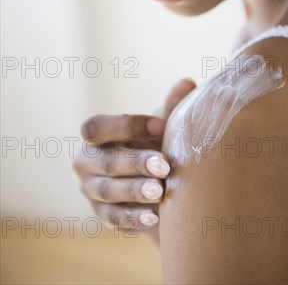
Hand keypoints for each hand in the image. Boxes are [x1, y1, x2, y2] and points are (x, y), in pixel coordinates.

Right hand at [72, 78, 195, 233]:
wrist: (156, 181)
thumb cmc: (154, 143)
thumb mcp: (162, 125)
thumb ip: (171, 105)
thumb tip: (186, 83)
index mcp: (96, 135)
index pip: (95, 127)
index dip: (125, 126)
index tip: (162, 126)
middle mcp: (87, 162)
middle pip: (104, 161)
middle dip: (134, 162)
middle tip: (164, 165)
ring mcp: (91, 190)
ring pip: (107, 191)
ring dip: (134, 190)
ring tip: (160, 191)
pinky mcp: (103, 215)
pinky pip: (113, 218)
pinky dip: (132, 218)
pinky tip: (154, 217)